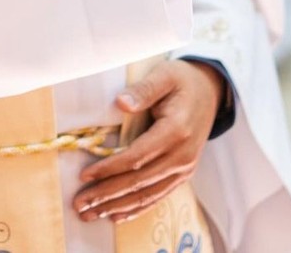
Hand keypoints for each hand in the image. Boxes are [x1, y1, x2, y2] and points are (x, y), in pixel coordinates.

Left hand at [73, 60, 223, 224]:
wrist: (210, 90)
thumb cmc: (182, 80)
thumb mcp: (164, 75)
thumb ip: (143, 90)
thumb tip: (121, 102)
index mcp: (176, 130)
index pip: (137, 157)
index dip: (110, 169)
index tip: (85, 175)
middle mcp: (182, 155)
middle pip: (139, 181)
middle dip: (107, 194)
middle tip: (80, 204)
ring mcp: (184, 167)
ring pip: (147, 194)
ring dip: (118, 206)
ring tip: (91, 214)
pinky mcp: (183, 173)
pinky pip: (158, 195)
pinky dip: (137, 208)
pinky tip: (116, 215)